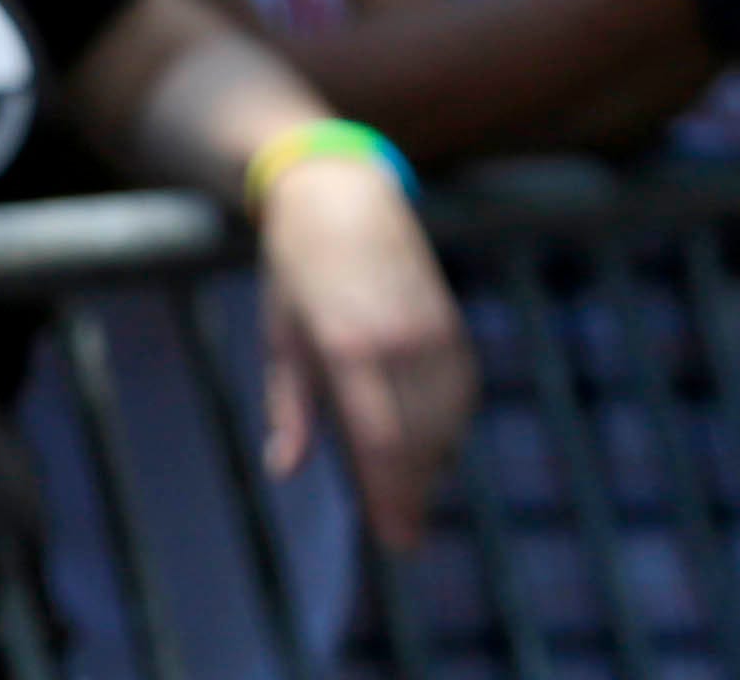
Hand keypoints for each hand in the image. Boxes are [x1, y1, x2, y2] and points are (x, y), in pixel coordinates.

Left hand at [249, 153, 470, 554]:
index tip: (394, 541)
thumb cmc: (297, 269)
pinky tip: (428, 446)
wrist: (344, 196)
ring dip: (431, 466)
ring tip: (407, 494)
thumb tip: (283, 469)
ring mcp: (434, 335)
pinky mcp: (453, 329)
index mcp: (348, 346)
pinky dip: (447, 429)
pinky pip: (460, 398)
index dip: (393, 498)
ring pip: (447, 426)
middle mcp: (400, 343)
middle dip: (411, 495)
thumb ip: (288, 408)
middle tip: (399, 535)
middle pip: (420, 443)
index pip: (382, 442)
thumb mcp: (279, 336)